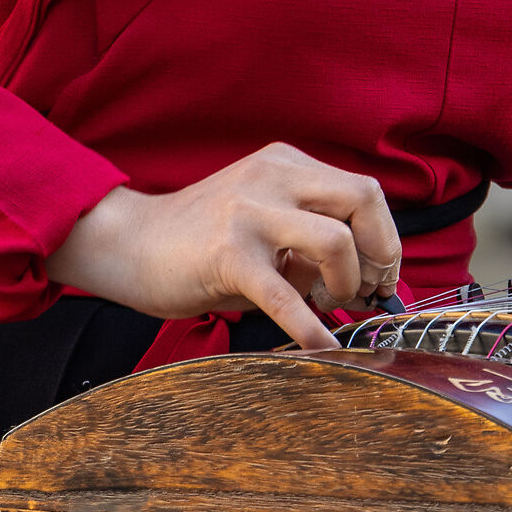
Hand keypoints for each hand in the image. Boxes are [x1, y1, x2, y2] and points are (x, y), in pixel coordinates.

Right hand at [47, 142, 401, 350]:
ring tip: (328, 303)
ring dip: (346, 282)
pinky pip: (286, 296)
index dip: (383, 237)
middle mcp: (273, 177)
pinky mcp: (229, 255)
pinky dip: (312, 328)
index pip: (364, 191)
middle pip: (363, 200)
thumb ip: (308, 235)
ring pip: (335, 240)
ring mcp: (251, 213)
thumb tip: (366, 280)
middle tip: (369, 290)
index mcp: (285, 165)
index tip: (381, 274)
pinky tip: (323, 347)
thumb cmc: (200, 240)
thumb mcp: (262, 216)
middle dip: (381, 252)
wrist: (128, 243)